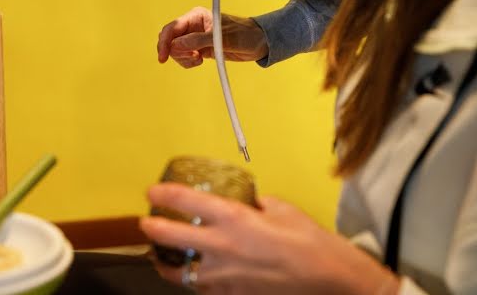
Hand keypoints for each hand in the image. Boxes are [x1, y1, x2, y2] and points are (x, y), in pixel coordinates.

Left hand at [140, 183, 398, 294]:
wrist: (330, 281)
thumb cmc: (311, 243)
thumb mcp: (283, 209)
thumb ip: (258, 204)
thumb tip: (249, 203)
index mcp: (235, 218)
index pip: (186, 200)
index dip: (164, 194)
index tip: (152, 192)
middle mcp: (223, 246)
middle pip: (171, 236)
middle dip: (152, 228)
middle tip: (146, 222)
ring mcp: (225, 276)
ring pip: (180, 272)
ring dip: (166, 263)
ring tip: (160, 257)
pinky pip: (203, 289)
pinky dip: (194, 282)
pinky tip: (195, 277)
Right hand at [156, 7, 267, 67]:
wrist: (258, 43)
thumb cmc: (244, 34)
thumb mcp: (221, 38)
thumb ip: (198, 41)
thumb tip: (175, 45)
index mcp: (196, 16)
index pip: (172, 28)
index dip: (165, 42)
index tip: (163, 57)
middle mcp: (193, 26)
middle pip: (170, 40)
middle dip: (176, 52)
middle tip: (193, 58)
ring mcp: (195, 38)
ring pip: (176, 50)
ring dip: (183, 59)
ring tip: (199, 59)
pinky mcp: (199, 49)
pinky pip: (185, 57)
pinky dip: (188, 62)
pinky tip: (200, 61)